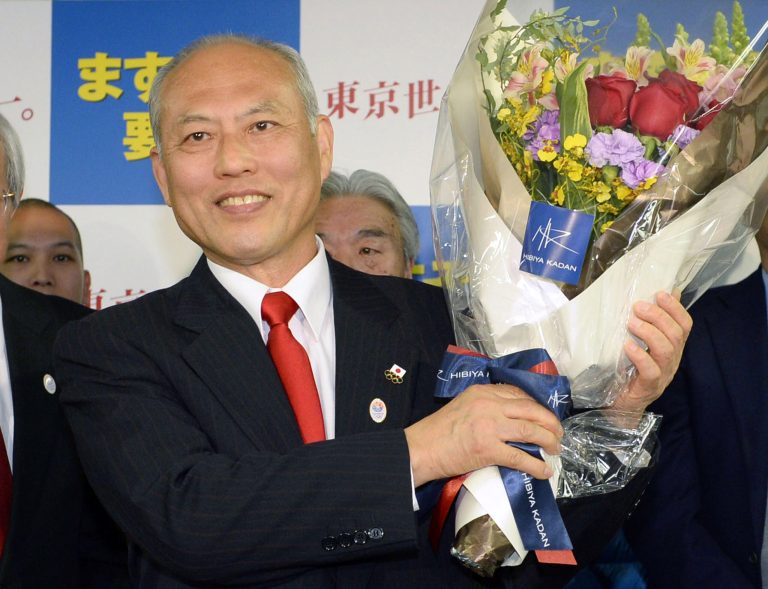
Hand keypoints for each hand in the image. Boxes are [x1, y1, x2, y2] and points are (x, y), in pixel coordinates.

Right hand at [404, 383, 562, 486]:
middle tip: (557, 433)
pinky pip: (520, 457)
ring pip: (530, 430)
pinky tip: (543, 471)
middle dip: (549, 422)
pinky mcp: (488, 449)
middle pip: (531, 409)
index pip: (518, 394)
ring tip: (555, 449)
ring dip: (548, 441)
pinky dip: (536, 465)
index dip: (536, 406)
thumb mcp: (463, 405)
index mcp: (482, 392)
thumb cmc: (438, 430)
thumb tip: (509, 419)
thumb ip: (485, 406)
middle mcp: (489, 404)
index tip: (543, 416)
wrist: (421, 448)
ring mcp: (489, 426)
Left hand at [611, 290, 691, 414]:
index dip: (675, 308)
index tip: (659, 294)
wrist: (621, 406)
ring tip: (632, 323)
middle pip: (675, 335)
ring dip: (649, 332)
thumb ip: (651, 324)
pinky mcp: (649, 388)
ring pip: (666, 351)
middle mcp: (672, 361)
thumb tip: (664, 294)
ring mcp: (663, 375)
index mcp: (673, 348)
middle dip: (658, 316)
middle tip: (637, 306)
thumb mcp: (641, 344)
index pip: (684, 325)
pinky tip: (628, 346)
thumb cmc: (629, 370)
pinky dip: (640, 356)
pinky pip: (651, 371)